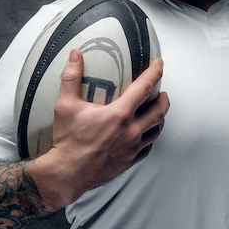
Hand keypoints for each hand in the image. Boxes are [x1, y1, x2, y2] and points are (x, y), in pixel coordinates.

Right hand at [26, 49, 168, 209]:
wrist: (67, 173)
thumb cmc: (67, 140)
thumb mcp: (65, 105)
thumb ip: (71, 77)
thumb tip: (75, 55)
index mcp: (119, 114)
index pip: (145, 87)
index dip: (155, 72)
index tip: (159, 64)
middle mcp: (131, 131)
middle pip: (159, 110)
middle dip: (163, 98)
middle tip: (161, 92)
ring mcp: (132, 148)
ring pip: (157, 129)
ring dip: (159, 118)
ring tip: (156, 111)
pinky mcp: (130, 161)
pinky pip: (148, 147)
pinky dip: (150, 137)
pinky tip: (145, 134)